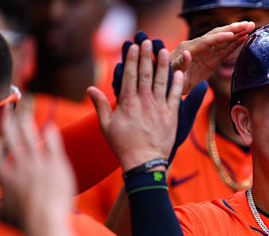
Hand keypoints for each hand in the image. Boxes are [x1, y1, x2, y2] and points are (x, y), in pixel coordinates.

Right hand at [0, 107, 73, 228]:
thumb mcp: (3, 216)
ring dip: (26, 125)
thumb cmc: (25, 223)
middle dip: (7, 124)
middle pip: (11, 139)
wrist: (46, 223)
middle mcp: (20, 166)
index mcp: (5, 176)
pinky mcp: (57, 166)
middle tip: (6, 113)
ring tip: (24, 115)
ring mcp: (39, 165)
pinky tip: (50, 127)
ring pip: (31, 139)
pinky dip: (51, 135)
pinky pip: (53, 146)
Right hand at [111, 32, 209, 162]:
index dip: (132, 60)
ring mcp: (159, 108)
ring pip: (161, 81)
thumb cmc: (123, 145)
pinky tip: (179, 72)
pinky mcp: (171, 116)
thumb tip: (90, 89)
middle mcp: (144, 102)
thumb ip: (100, 105)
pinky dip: (177, 83)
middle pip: (145, 74)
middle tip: (148, 41)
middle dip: (146, 56)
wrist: (144, 161)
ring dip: (162, 65)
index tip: (133, 47)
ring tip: (164, 50)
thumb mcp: (106, 126)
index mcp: (127, 103)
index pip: (129, 76)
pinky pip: (175, 96)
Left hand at [170, 21, 254, 93]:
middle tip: (248, 24)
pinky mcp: (212, 60)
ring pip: (224, 40)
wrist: (169, 85)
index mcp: (190, 48)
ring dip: (238, 33)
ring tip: (251, 27)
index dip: (219, 37)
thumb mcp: (173, 73)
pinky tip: (245, 38)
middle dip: (233, 29)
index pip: (207, 41)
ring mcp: (207, 53)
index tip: (232, 34)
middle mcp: (199, 47)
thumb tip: (187, 53)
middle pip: (218, 35)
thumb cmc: (169, 79)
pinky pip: (225, 49)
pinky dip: (235, 44)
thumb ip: (180, 63)